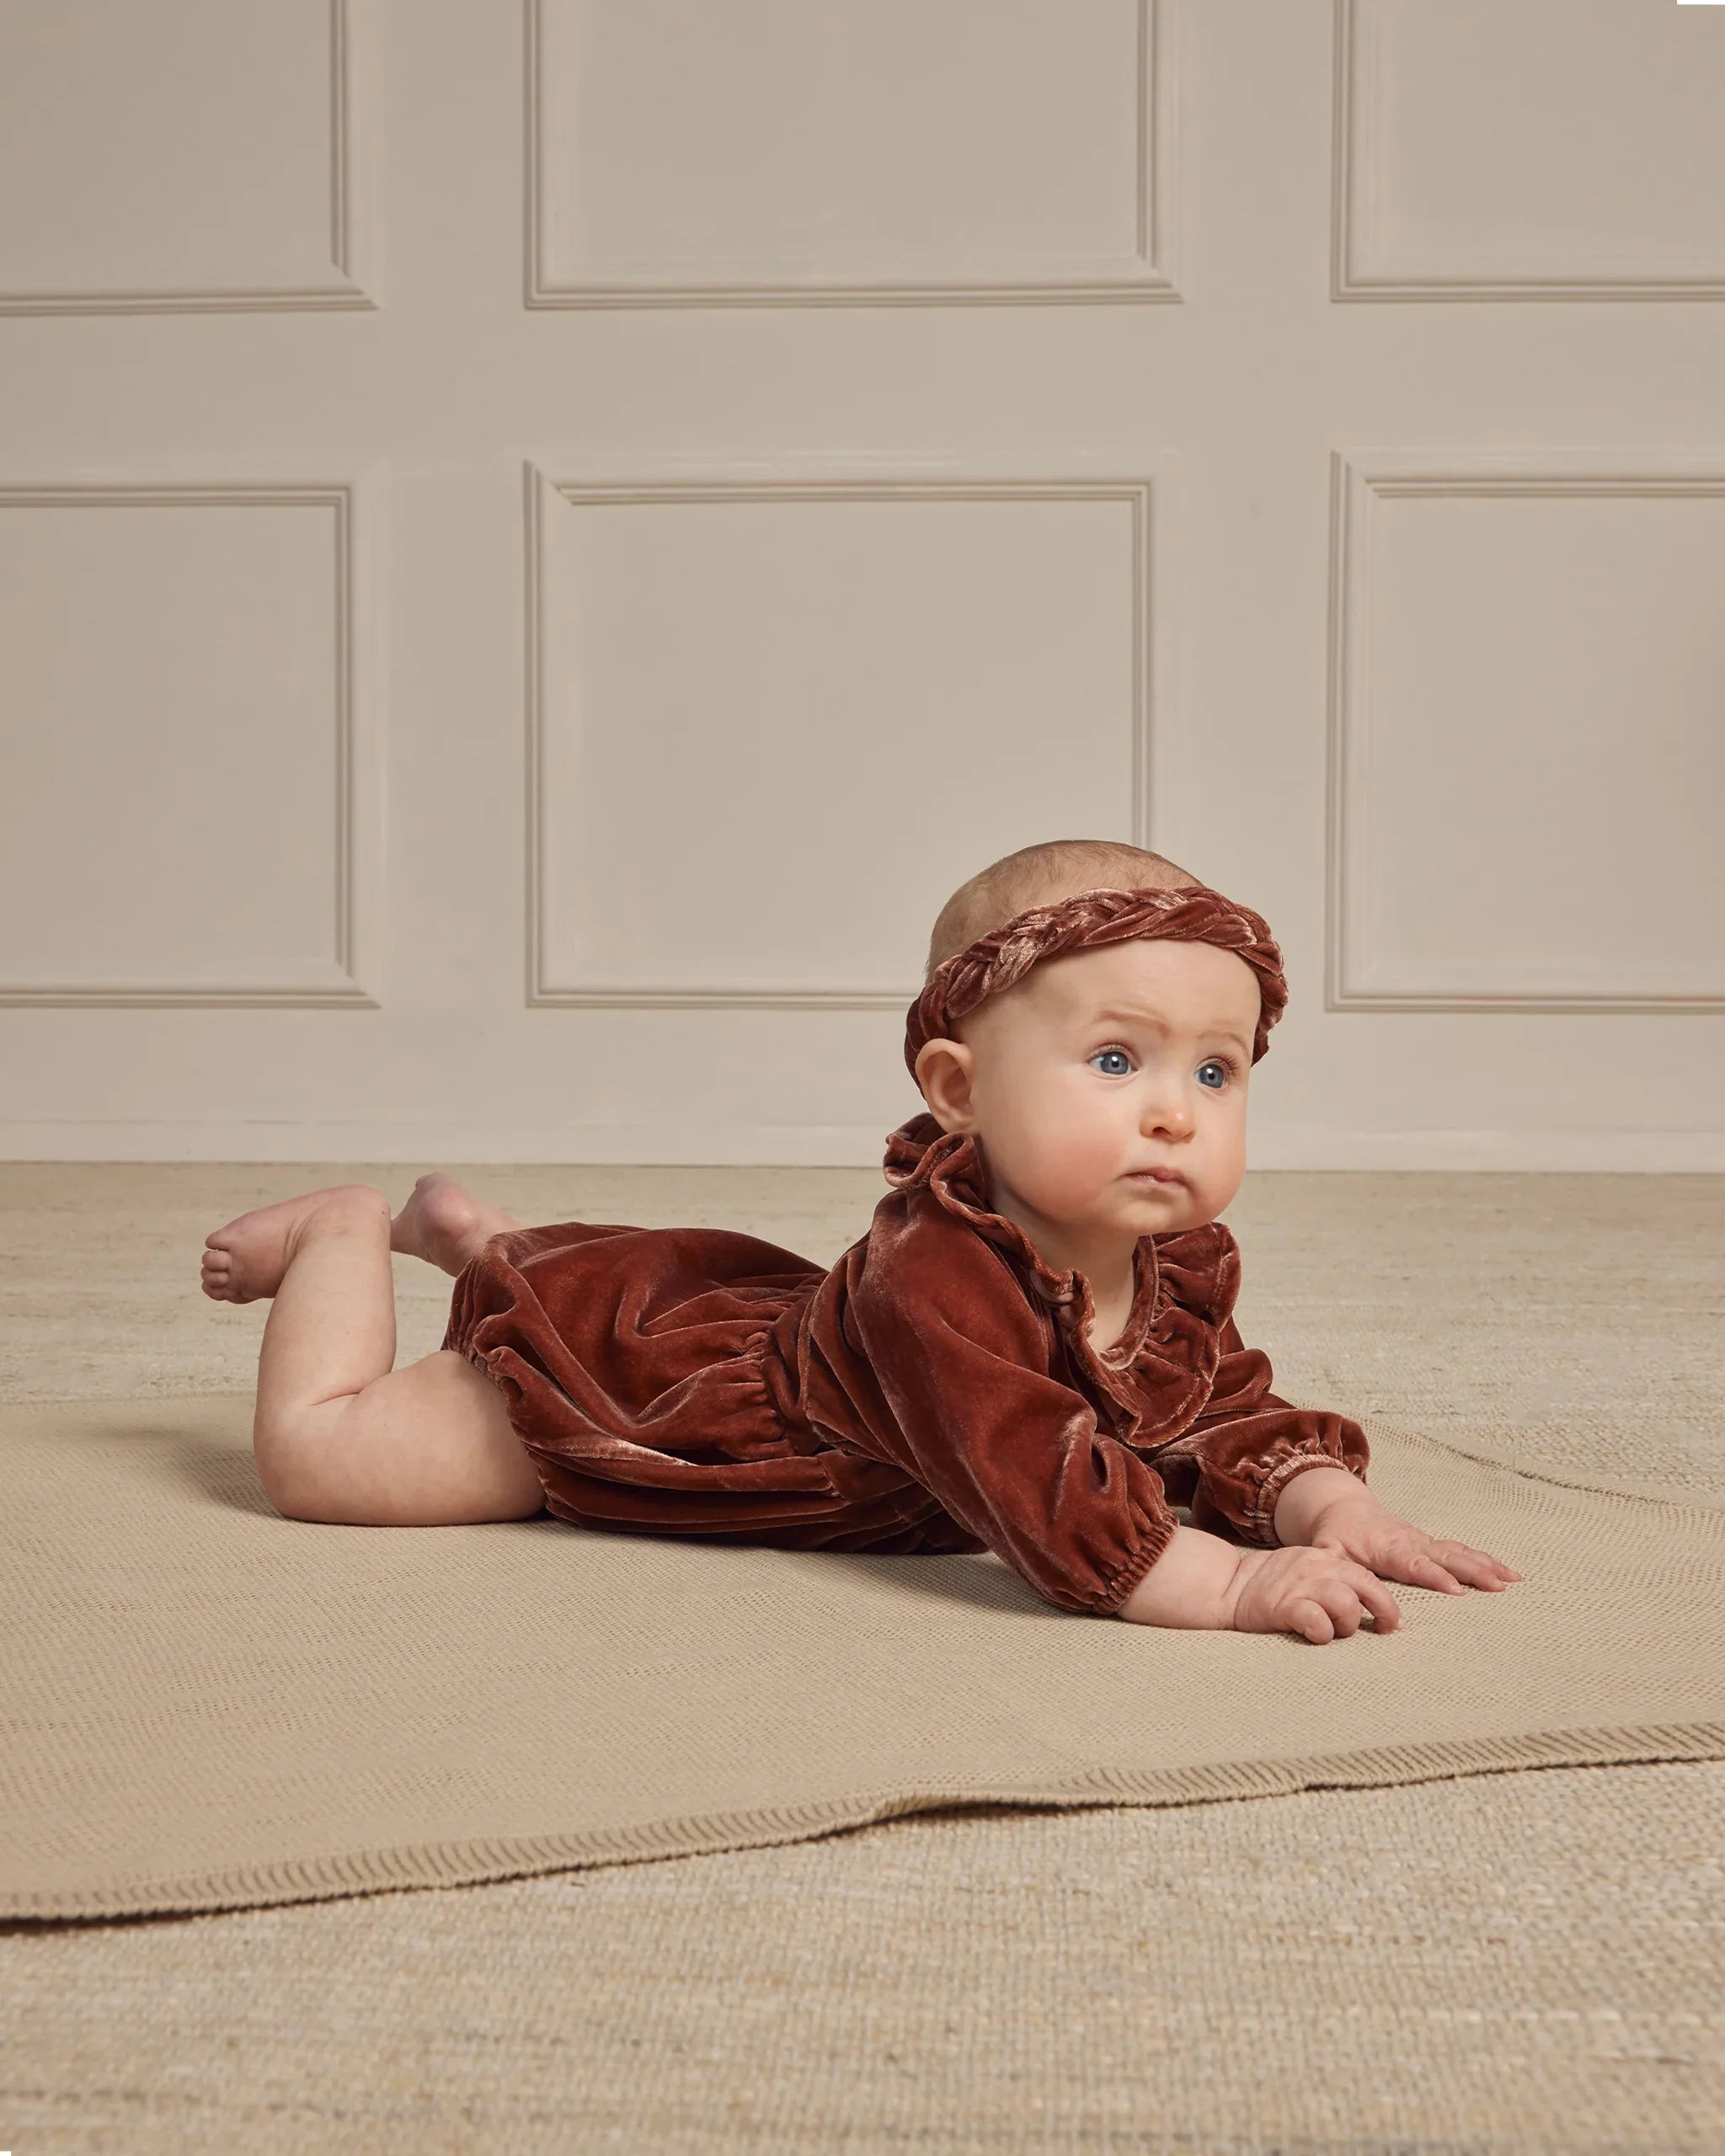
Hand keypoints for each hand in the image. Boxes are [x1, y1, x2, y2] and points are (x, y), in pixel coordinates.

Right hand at [1227, 1544, 1401, 1643]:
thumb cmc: (1269, 1585)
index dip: (1386, 1600)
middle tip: (1384, 1629)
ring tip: (1335, 1631)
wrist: (1227, 1587)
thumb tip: (1365, 1600)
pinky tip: (1316, 1635)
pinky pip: (1315, 1619)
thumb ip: (1330, 1575)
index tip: (1393, 1622)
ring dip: (1348, 1623)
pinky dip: (1322, 1632)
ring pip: (1345, 1602)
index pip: (1366, 1575)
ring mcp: (1299, 1587)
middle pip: (1365, 1585)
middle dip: (1383, 1609)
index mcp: (1322, 1558)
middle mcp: (1314, 1568)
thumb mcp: (1302, 1567)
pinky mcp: (1283, 1607)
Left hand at [1307, 1493, 1523, 1596]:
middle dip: (1473, 1571)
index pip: (1413, 1564)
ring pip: (1459, 1552)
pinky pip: (1461, 1550)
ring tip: (1513, 1580)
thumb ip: (1332, 1571)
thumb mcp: (1326, 1552)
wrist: (1344, 1508)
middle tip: (1499, 1586)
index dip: (1434, 1575)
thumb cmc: (1336, 1536)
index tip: (1457, 1590)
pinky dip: (1485, 1560)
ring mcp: (1424, 1541)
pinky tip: (1507, 1572)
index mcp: (1386, 1547)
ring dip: (1486, 1565)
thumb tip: (1343, 1597)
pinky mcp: (1432, 1543)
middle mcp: (1410, 1541)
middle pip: (1445, 1557)